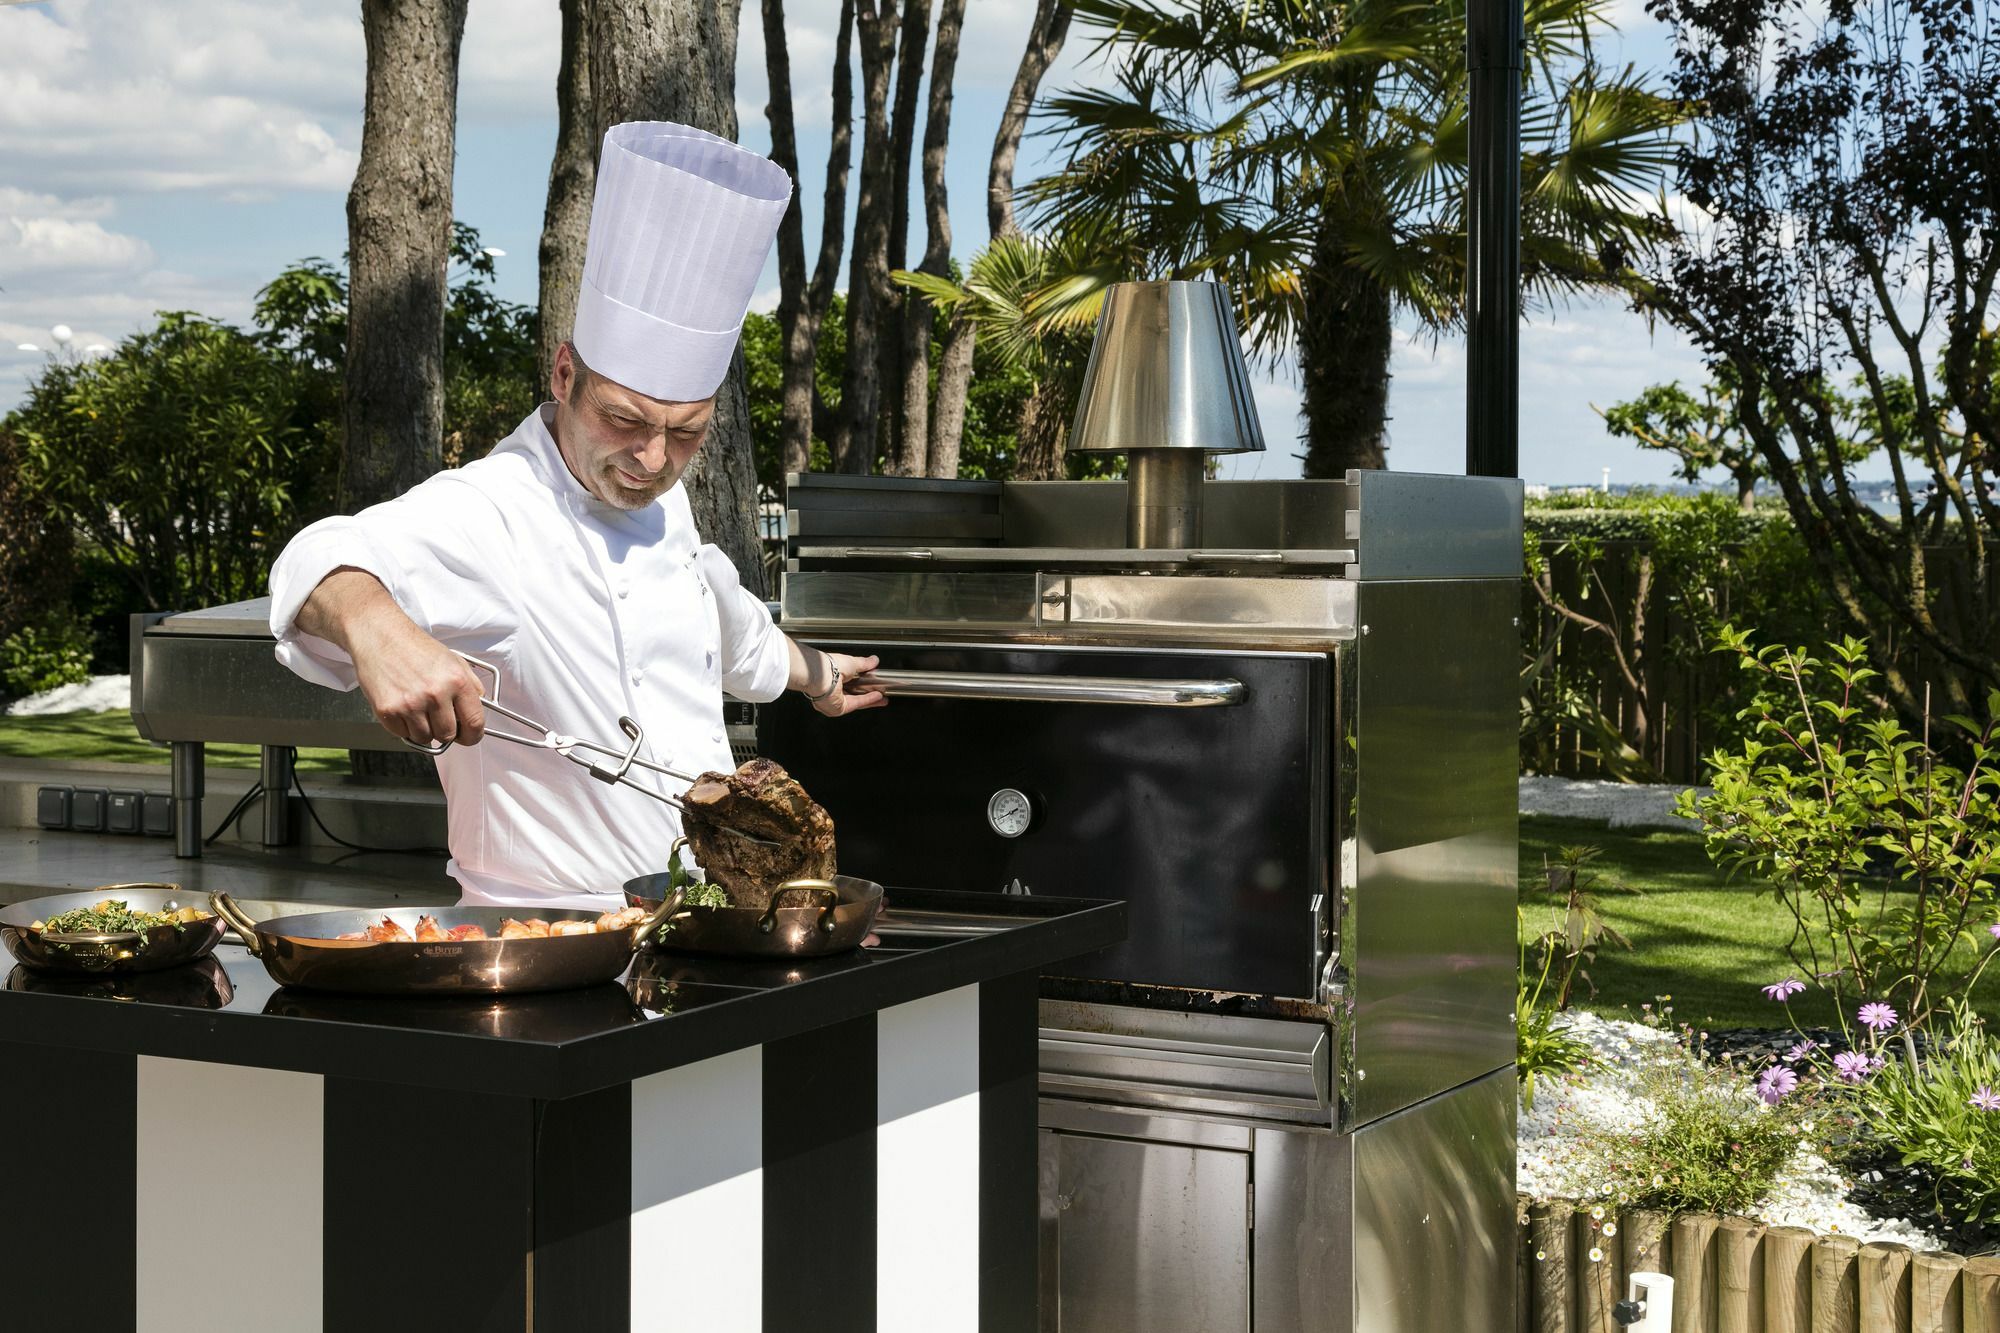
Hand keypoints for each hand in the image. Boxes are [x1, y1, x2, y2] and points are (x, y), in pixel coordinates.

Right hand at [350, 617, 487, 747]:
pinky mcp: (387, 710)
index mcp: (456, 681)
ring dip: (423, 729)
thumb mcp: (453, 659)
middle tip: (437, 719)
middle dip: (445, 732)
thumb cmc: (416, 647)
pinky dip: (403, 726)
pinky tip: (402, 707)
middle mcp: (435, 694)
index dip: (473, 736)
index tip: (468, 737)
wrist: (380, 635)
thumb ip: (471, 684)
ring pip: (424, 738)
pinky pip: (402, 734)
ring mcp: (410, 704)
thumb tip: (480, 706)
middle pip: (447, 735)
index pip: (474, 723)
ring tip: (417, 709)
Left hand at [811, 652, 885, 717]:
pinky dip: (867, 700)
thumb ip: (864, 663)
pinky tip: (877, 697)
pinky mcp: (839, 708)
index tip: (874, 683)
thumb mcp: (852, 662)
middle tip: (880, 693)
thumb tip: (873, 660)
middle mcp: (833, 690)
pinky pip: (856, 704)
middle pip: (854, 694)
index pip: (851, 682)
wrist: (822, 675)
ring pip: (856, 701)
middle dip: (868, 694)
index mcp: (833, 677)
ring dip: (870, 699)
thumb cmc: (829, 666)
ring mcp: (835, 700)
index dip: (863, 683)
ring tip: (882, 696)